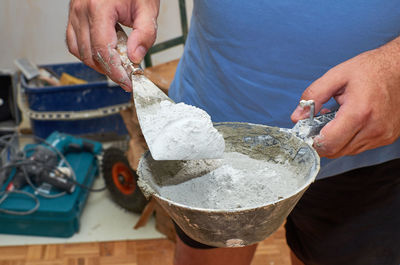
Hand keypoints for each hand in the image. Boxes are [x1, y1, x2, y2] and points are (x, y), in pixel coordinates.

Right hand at [66, 0, 159, 90]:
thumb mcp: (148, 7)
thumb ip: (145, 33)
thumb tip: (135, 57)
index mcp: (99, 7)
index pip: (103, 50)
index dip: (115, 71)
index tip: (127, 82)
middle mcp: (81, 10)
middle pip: (90, 54)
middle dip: (109, 71)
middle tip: (126, 77)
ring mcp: (74, 12)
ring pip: (79, 51)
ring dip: (98, 64)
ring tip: (117, 67)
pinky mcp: (73, 15)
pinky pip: (74, 42)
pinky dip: (87, 54)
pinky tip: (103, 56)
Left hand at [291, 37, 399, 157]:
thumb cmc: (370, 69)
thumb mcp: (336, 75)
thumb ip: (313, 96)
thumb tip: (297, 117)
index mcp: (359, 112)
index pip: (328, 143)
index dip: (313, 141)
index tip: (306, 132)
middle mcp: (373, 128)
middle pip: (336, 151)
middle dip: (322, 141)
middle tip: (318, 124)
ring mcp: (383, 135)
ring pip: (347, 151)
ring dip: (336, 141)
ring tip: (335, 119)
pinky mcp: (387, 137)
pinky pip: (360, 147)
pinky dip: (349, 139)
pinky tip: (348, 122)